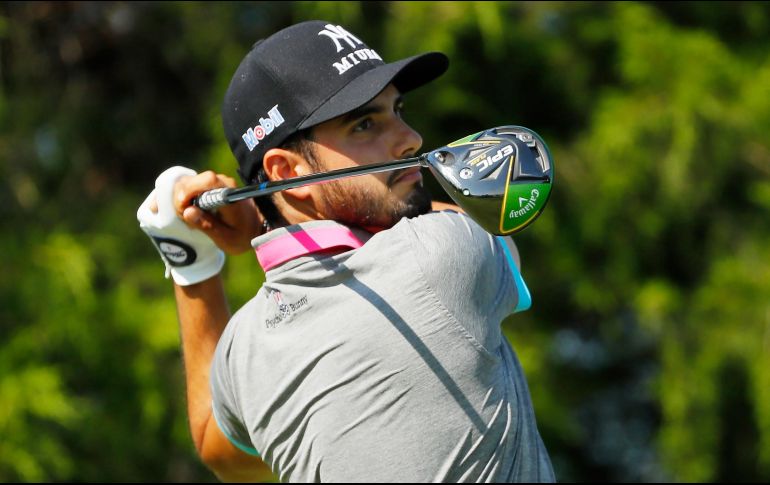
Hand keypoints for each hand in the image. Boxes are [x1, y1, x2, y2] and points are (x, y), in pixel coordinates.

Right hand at [138, 167, 262, 285]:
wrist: (256, 228)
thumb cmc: (243, 235)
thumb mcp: (227, 238)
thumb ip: (208, 225)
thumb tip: (188, 211)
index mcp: (229, 194)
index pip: (207, 180)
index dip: (189, 191)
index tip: (184, 209)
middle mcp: (222, 182)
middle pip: (191, 181)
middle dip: (181, 198)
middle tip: (185, 218)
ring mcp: (215, 182)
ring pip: (187, 183)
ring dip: (182, 200)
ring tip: (189, 218)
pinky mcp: (209, 186)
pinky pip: (190, 187)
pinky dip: (184, 198)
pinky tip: (189, 212)